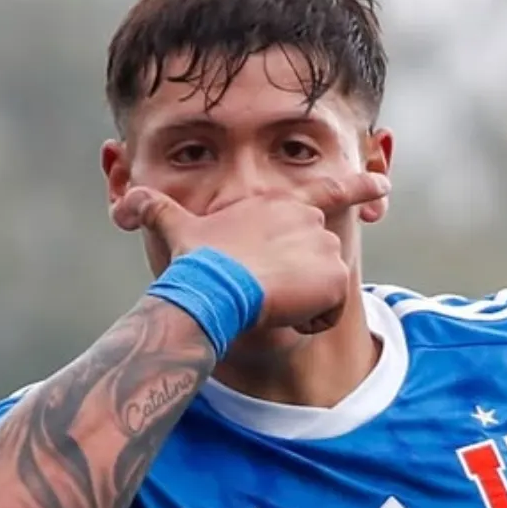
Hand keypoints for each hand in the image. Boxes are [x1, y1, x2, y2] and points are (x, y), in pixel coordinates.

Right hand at [112, 173, 390, 333]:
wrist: (213, 287)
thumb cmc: (194, 261)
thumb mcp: (175, 229)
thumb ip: (153, 211)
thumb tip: (123, 205)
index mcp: (279, 203)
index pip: (331, 189)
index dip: (361, 186)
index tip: (383, 186)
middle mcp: (309, 218)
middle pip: (318, 258)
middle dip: (300, 280)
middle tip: (265, 289)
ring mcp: (325, 244)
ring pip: (324, 287)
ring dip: (302, 303)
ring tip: (269, 301)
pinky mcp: (336, 274)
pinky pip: (331, 311)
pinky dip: (312, 322)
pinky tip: (285, 315)